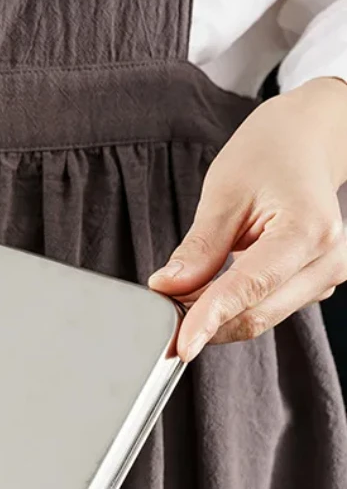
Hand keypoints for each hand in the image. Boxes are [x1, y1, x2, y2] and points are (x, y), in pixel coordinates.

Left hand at [149, 77, 346, 360]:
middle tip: (161, 309)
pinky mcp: (313, 284)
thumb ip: (199, 247)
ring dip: (216, 317)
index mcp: (307, 229)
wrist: (306, 143)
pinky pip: (265, 310)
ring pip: (260, 318)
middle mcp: (327, 258)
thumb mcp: (224, 193)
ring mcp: (325, 274)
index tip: (181, 345)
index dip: (210, 320)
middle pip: (256, 314)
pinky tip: (206, 294)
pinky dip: (230, 309)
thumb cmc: (268, 156)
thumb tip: (168, 287)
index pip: (250, 288)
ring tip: (182, 293)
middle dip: (205, 321)